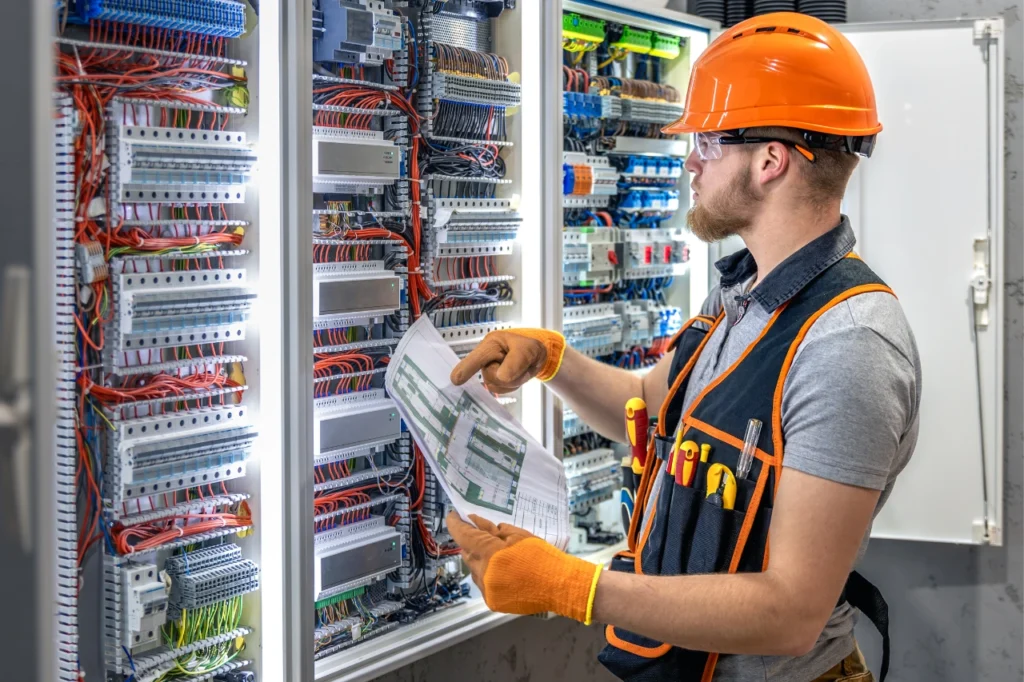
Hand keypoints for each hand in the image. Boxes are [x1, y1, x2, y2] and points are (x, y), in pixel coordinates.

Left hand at [446, 512, 602, 623]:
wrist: (558, 585)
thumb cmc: (540, 555)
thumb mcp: (518, 535)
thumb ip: (493, 530)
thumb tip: (475, 522)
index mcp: (488, 553)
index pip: (462, 535)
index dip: (455, 524)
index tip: (453, 516)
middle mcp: (482, 573)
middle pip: (467, 554)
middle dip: (472, 544)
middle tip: (483, 536)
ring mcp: (486, 589)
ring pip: (474, 570)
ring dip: (481, 561)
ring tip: (499, 556)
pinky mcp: (492, 601)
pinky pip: (483, 584)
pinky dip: (489, 576)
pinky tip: (504, 572)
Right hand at [449, 328, 565, 393]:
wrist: (536, 356)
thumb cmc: (529, 348)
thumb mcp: (528, 350)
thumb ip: (516, 361)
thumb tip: (501, 377)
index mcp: (491, 344)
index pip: (476, 358)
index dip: (466, 368)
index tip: (455, 380)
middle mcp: (485, 358)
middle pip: (490, 377)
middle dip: (510, 376)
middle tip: (523, 366)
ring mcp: (488, 371)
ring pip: (497, 386)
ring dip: (514, 381)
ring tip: (521, 369)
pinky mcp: (493, 381)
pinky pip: (501, 390)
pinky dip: (513, 385)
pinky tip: (517, 376)